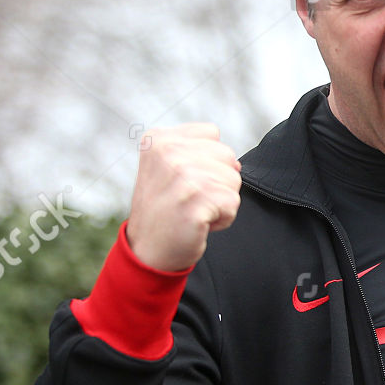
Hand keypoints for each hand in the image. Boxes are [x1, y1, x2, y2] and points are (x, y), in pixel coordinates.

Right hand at [125, 124, 241, 271]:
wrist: (148, 251)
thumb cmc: (166, 210)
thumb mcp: (168, 167)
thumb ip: (197, 151)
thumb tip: (237, 164)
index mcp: (159, 139)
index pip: (212, 133)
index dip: (208, 161)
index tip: (183, 181)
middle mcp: (168, 152)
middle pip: (228, 156)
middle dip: (218, 182)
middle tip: (189, 199)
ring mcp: (181, 175)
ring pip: (234, 179)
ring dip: (221, 201)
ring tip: (193, 210)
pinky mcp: (196, 199)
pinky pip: (233, 203)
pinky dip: (223, 218)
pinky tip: (199, 223)